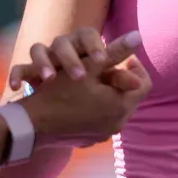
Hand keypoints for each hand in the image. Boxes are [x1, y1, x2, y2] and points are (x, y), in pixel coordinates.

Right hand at [15, 31, 150, 148]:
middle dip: (121, 80)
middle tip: (105, 66)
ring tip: (94, 81)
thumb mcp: (88, 67)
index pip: (144, 82)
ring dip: (109, 94)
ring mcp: (104, 135)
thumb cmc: (60, 91)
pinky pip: (103, 120)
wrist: (33, 125)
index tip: (119, 56)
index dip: (134, 66)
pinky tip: (83, 98)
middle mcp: (118, 123)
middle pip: (131, 96)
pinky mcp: (91, 141)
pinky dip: (98, 108)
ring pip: (117, 109)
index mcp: (121, 106)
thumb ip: (115, 51)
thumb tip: (139, 36)